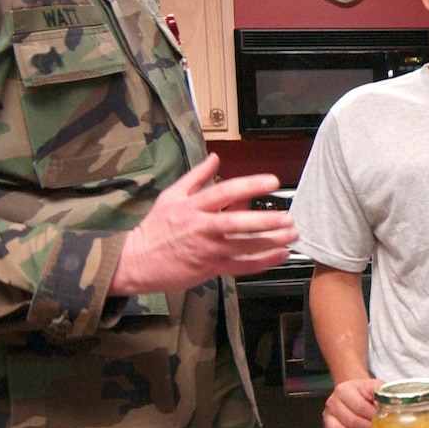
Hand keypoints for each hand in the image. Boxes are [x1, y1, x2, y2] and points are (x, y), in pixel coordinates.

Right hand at [109, 154, 297, 295]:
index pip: (225, 192)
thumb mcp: (171, 196)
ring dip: (271, 241)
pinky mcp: (210, 269)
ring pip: (244, 247)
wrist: (137, 262)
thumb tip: (215, 158)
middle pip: (237, 223)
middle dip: (266, 221)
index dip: (250, 186)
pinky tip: (280, 256)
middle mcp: (201, 228)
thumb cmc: (155, 228)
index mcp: (192, 207)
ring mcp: (207, 250)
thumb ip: (196, 176)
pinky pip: (241, 266)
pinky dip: (262, 262)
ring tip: (291, 235)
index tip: (272, 181)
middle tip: (287, 217)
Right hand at [323, 377, 380, 427]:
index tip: (384, 419)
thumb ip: (384, 395)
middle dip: (368, 427)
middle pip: (352, 421)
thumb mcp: (376, 388)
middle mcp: (333, 401)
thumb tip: (391, 408)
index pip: (360, 407)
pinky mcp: (327, 426)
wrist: (354, 393)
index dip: (374, 416)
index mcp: (344, 389)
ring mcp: (327, 414)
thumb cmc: (366, 393)